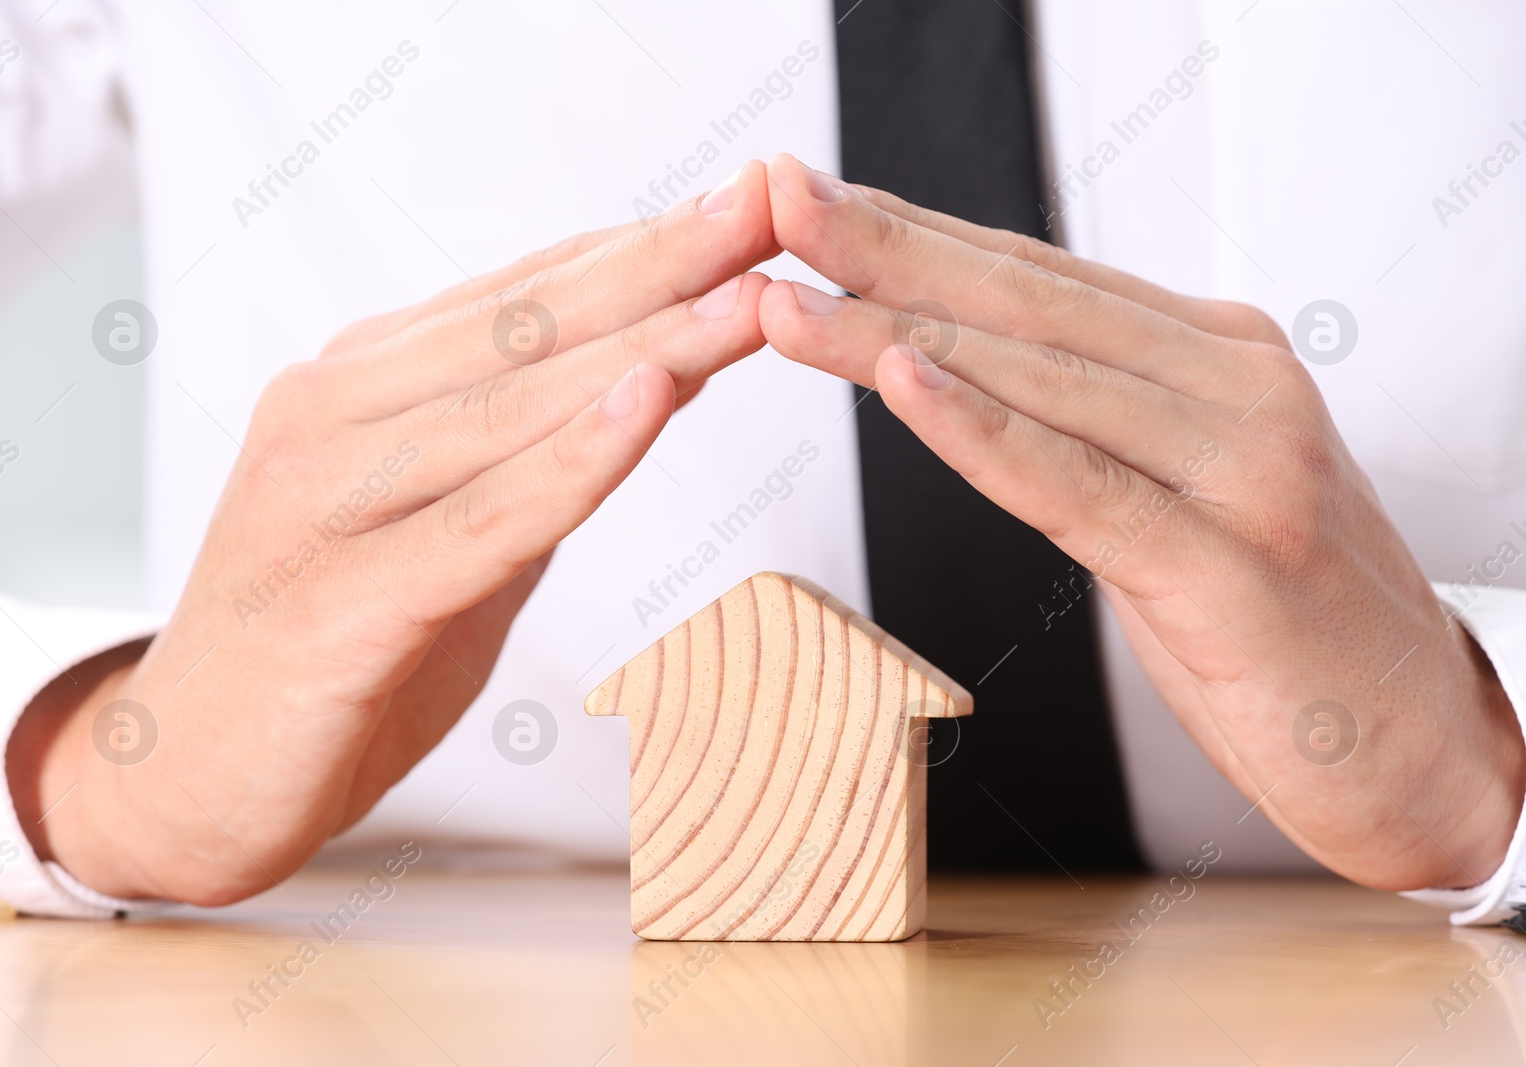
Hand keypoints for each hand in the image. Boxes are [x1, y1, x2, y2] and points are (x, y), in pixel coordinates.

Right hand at [7, 163, 776, 904]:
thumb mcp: (453, 532)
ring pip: (513, 408)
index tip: (750, 202)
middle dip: (664, 265)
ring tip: (753, 299)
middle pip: (525, 328)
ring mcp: (325, 500)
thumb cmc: (334, 648)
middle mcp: (331, 414)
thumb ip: (533, 456)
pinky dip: (574, 460)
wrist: (187, 776)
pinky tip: (651, 401)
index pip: (522, 297)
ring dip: (648, 347)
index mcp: (356, 385)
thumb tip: (654, 378)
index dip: (642, 247)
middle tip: (772, 202)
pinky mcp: (340, 602)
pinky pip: (482, 520)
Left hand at [758, 154, 1523, 890]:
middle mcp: (1237, 387)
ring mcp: (1244, 468)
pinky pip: (1080, 485)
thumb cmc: (1282, 620)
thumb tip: (966, 370)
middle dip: (882, 252)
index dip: (915, 234)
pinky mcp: (1231, 564)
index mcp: (1220, 356)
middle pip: (1024, 305)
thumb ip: (1099, 422)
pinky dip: (983, 431)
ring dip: (894, 335)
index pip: (1038, 278)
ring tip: (788, 303)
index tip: (811, 203)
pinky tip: (903, 383)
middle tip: (774, 206)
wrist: (1419, 740)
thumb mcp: (1186, 489)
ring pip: (1037, 381)